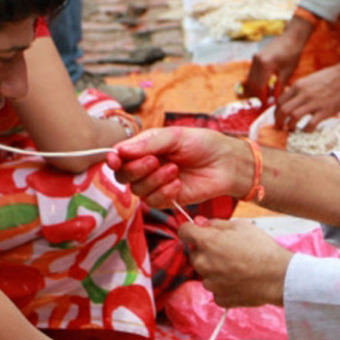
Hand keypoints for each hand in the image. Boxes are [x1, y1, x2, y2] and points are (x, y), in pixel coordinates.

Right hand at [110, 127, 244, 207]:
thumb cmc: (203, 144)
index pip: (120, 156)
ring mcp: (156, 184)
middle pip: (124, 175)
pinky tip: (178, 184)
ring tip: (175, 170)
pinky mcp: (167, 199)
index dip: (113, 158)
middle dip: (136, 169)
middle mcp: (146, 167)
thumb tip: (119, 150)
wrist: (226, 163)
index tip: (115, 158)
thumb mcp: (175, 137)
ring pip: (138, 190)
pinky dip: (163, 193)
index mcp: (145, 148)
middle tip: (155, 161)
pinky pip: (153, 202)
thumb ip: (148, 143)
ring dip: (154, 181)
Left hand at [180, 218, 291, 306]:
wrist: (278, 277)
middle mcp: (203, 263)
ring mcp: (210, 283)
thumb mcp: (241, 226)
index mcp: (206, 242)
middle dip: (206, 251)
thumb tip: (200, 223)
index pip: (184, 231)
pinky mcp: (219, 298)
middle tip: (228, 250)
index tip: (199, 231)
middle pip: (195, 254)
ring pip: (206, 272)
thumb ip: (216, 224)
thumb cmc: (262, 248)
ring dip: (215, 269)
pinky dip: (224, 285)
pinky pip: (216, 289)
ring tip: (238, 267)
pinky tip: (240, 280)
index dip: (191, 230)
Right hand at [243, 19, 312, 103]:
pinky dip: (257, 80)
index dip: (262, 98)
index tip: (267, 105)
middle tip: (266, 102)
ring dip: (257, 88)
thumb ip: (279, 87)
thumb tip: (274, 100)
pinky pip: (253, 72)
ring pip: (251, 79)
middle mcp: (257, 61)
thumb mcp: (287, 72)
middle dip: (258, 94)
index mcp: (265, 65)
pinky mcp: (255, 56)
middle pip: (253, 84)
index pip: (260, 87)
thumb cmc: (292, 54)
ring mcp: (254, 58)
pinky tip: (266, 84)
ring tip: (267, 94)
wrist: (291, 38)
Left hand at [275, 60, 339, 132]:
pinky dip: (306, 130)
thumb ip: (299, 90)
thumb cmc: (329, 78)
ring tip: (292, 130)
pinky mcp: (325, 111)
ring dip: (290, 126)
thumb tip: (290, 100)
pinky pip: (310, 124)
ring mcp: (314, 102)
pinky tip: (307, 130)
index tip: (279, 118)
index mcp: (298, 86)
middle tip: (281, 127)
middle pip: (283, 110)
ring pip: (293, 117)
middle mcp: (303, 94)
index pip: (280, 101)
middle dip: (279, 122)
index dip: (276, 112)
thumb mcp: (309, 80)